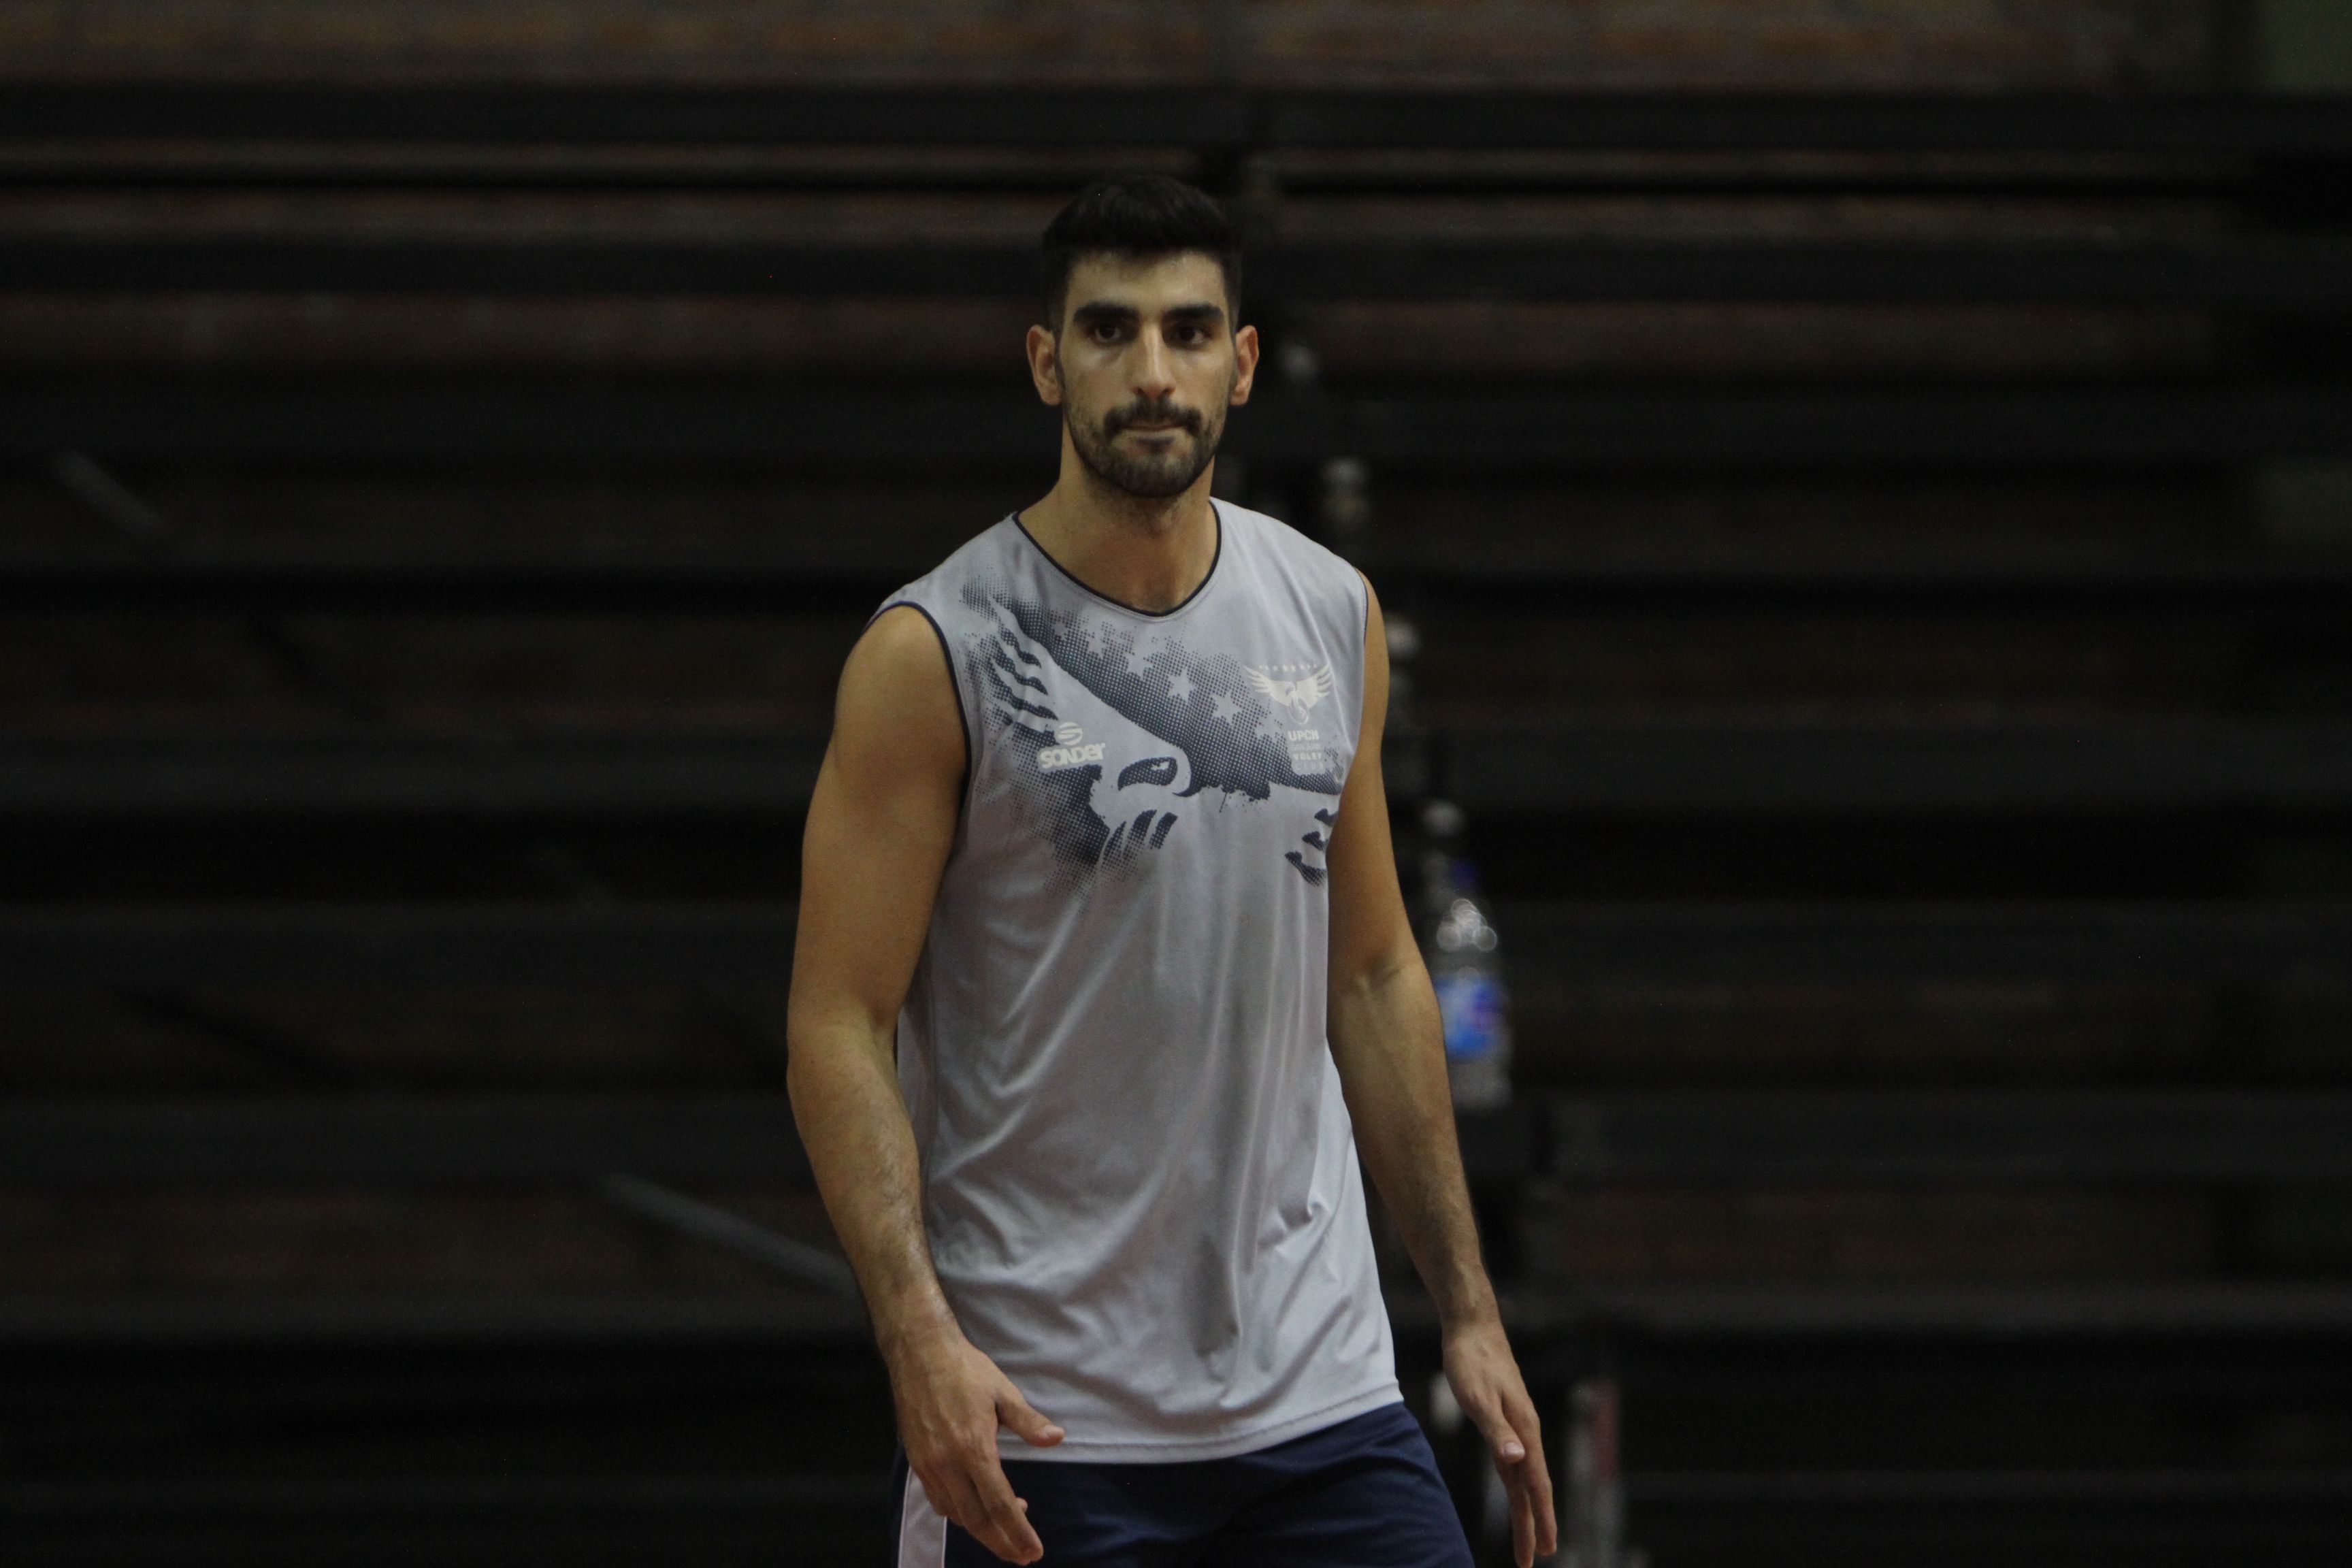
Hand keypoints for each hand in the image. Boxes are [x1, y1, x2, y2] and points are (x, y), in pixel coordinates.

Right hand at [887, 1323, 1063, 1563]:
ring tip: (1007, 1527)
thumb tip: (1057, 1439)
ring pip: (956, 1514)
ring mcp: (929, 1465)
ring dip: (982, 1529)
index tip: (1033, 1551)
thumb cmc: (965, 1370)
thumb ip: (1029, 1422)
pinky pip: (939, 1500)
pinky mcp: (917, 1461)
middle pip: (976, 1519)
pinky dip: (960, 1513)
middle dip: (1001, 1543)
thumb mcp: (1003, 1392)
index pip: (999, 1504)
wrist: (919, 1353)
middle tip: (1022, 1556)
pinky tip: (975, 1507)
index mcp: (973, 1449)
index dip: (1017, 1532)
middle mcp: (948, 1464)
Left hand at [1443, 1316, 1556, 1567]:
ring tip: (1528, 1537)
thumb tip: (1517, 1461)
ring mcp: (1517, 1426)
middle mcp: (1526, 1432)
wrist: (1471, 1327)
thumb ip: (1497, 1431)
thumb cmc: (1472, 1360)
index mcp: (1524, 1430)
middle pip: (1532, 1487)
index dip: (1538, 1519)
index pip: (1535, 1485)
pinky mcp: (1504, 1419)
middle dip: (1534, 1523)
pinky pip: (1514, 1461)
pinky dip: (1516, 1484)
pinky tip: (1514, 1491)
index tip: (1543, 1549)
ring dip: (1526, 1507)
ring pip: (1524, 1476)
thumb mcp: (1478, 1397)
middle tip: (1535, 1557)